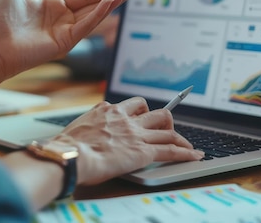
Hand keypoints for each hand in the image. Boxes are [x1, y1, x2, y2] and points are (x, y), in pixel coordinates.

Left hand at [0, 0, 137, 78]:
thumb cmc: (0, 21)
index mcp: (55, 6)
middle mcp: (64, 20)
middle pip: (96, 5)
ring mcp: (66, 32)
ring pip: (94, 15)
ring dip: (111, 4)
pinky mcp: (64, 43)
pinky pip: (85, 26)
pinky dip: (97, 15)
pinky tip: (108, 3)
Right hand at [52, 97, 203, 184]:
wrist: (69, 156)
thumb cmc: (66, 149)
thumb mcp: (75, 131)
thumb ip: (87, 130)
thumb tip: (82, 140)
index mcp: (106, 110)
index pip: (129, 105)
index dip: (140, 111)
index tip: (143, 114)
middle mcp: (124, 117)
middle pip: (154, 111)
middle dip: (162, 119)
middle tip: (164, 129)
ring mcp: (136, 133)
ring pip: (167, 128)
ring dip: (179, 136)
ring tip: (186, 145)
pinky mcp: (143, 150)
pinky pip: (171, 149)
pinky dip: (186, 152)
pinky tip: (195, 155)